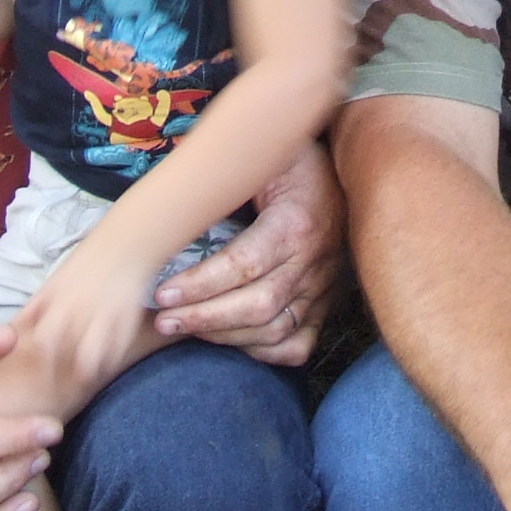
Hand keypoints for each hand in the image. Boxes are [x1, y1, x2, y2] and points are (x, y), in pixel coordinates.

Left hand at [147, 140, 347, 364]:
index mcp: (296, 223)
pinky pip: (298, 344)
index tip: (163, 293)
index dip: (200, 284)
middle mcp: (314, 262)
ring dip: (225, 336)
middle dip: (204, 317)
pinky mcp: (326, 303)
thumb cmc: (293, 162)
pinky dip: (263, 351)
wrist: (347, 171)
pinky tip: (232, 339)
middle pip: (258, 306)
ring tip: (185, 327)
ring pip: (275, 330)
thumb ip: (228, 183)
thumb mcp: (264, 159)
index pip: (244, 266)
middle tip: (163, 319)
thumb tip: (175, 209)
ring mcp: (323, 287)